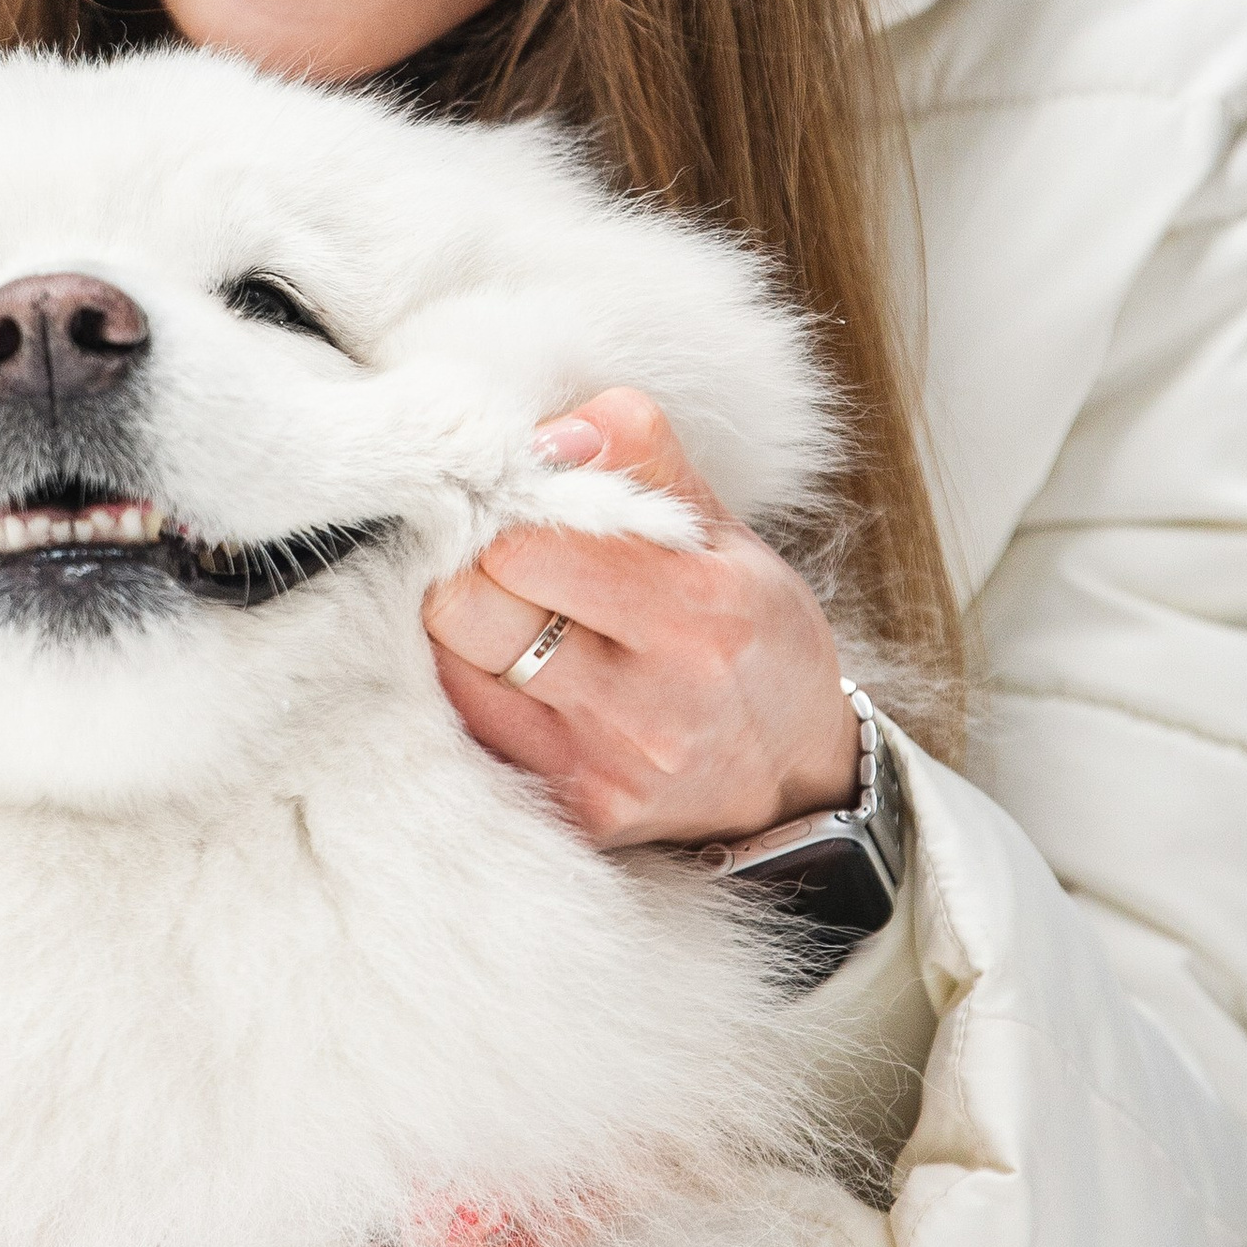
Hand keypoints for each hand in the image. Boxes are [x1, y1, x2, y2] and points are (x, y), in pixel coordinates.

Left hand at [423, 389, 856, 851]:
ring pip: (451, 669)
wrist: (796, 782)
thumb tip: (548, 433)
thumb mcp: (727, 534)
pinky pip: (470, 728)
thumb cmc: (754, 639)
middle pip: (465, 610)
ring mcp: (606, 769)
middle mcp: (650, 702)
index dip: (500, 510)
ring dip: (462, 628)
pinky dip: (472, 685)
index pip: (522, 546)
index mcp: (697, 611)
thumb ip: (640, 456)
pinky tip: (511, 670)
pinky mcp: (576, 813)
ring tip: (507, 612)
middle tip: (495, 558)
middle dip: (466, 568)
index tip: (513, 503)